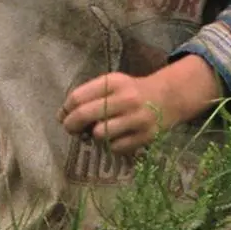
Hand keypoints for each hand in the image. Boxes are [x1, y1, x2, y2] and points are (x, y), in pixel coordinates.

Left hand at [59, 58, 221, 156]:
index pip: (78, 97)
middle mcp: (126, 99)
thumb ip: (88, 95)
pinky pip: (117, 147)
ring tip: (98, 132)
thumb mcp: (111, 84)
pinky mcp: (146, 136)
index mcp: (113, 82)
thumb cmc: (131, 91)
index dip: (65, 109)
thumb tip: (62, 115)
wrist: (168, 98)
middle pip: (85, 115)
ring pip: (100, 134)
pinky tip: (115, 139)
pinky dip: (111, 146)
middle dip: (71, 125)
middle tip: (70, 129)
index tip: (63, 115)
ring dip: (94, 136)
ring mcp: (137, 118)